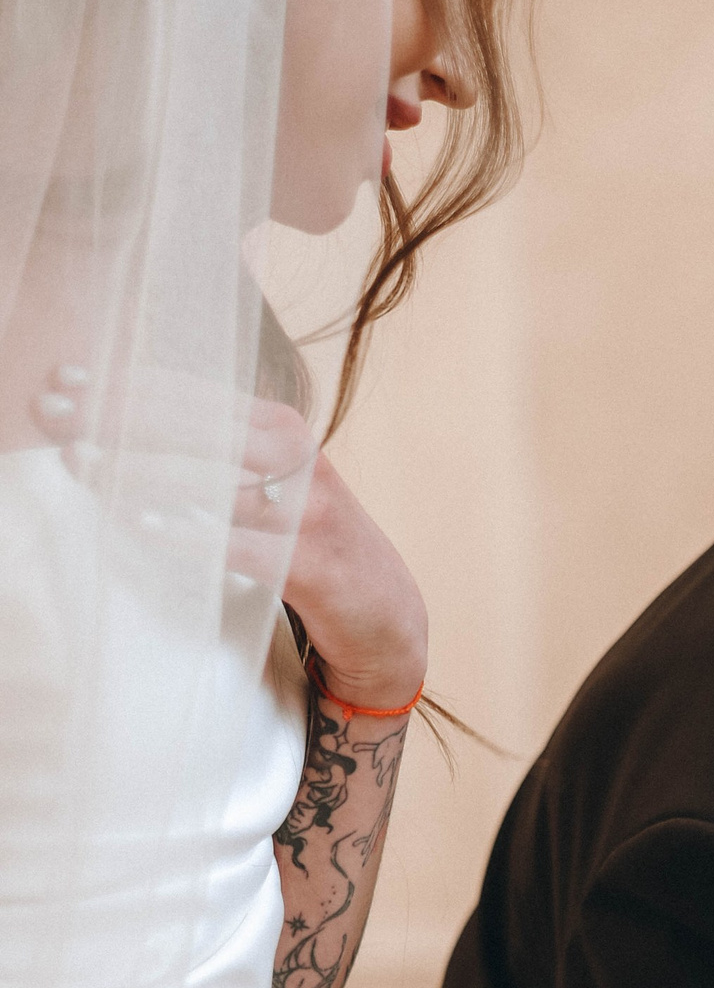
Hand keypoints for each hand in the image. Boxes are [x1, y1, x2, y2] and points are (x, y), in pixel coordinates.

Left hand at [33, 367, 426, 712]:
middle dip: (120, 419)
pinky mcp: (309, 564)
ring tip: (83, 465)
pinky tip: (140, 524)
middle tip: (56, 417)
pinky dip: (186, 535)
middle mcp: (297, 456)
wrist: (383, 606)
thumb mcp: (274, 474)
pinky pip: (236, 546)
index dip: (128, 384)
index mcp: (282, 425)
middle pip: (197, 427)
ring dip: (140, 472)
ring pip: (212, 482)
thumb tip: (124, 421)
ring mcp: (306, 510)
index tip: (68, 381)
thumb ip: (217, 447)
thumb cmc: (310, 536)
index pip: (194, 392)